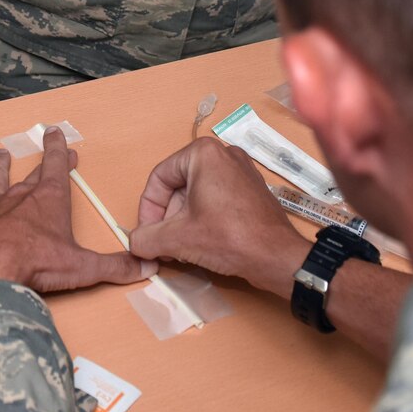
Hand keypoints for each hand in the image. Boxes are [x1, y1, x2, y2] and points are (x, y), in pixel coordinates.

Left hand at [0, 127, 152, 291]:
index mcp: (50, 200)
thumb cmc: (39, 264)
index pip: (57, 166)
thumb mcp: (83, 268)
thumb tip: (148, 267)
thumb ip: (115, 267)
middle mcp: (20, 196)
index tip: (57, 133)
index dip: (59, 149)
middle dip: (42, 162)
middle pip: (32, 174)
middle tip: (45, 148)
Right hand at [128, 138, 302, 289]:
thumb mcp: (178, 238)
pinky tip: (201, 243)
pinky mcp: (251, 189)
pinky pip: (216, 199)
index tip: (147, 234)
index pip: (159, 178)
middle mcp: (223, 154)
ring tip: (180, 247)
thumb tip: (134, 243)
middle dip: (166, 217)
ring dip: (182, 221)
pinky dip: (203, 218)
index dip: (147, 209)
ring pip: (196, 194)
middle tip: (162, 243)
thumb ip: (146, 238)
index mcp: (203, 154)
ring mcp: (241, 171)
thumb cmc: (229, 238)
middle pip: (178, 186)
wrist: (278, 257)